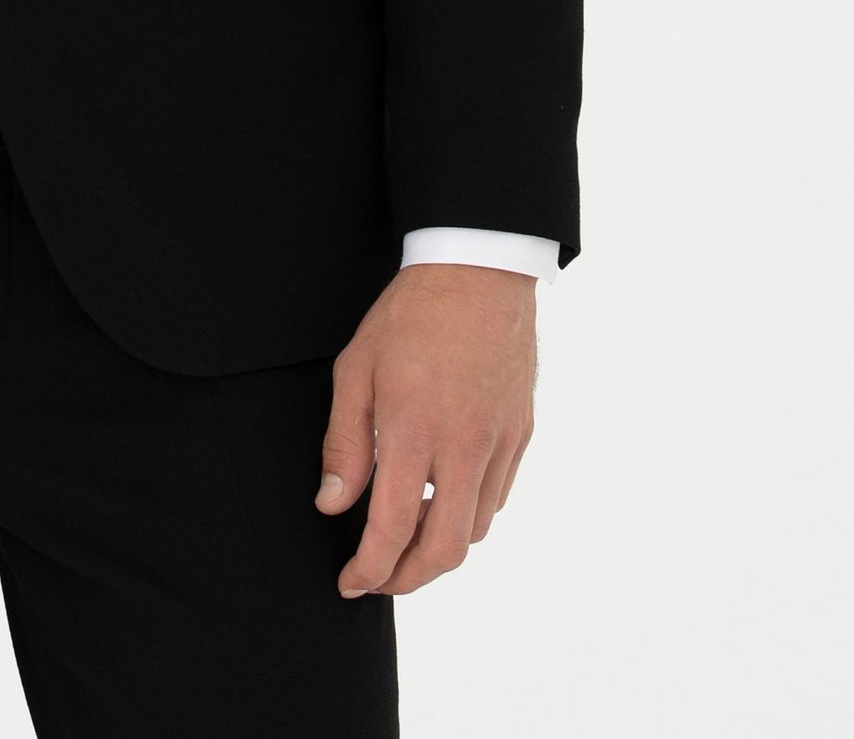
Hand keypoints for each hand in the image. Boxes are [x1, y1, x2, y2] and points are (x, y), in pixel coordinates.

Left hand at [316, 263, 536, 597]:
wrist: (478, 271)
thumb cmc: (409, 315)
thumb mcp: (356, 369)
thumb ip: (345, 444)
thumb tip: (332, 504)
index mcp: (415, 431)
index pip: (393, 529)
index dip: (370, 569)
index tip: (351, 582)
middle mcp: (463, 447)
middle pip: (443, 551)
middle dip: (407, 579)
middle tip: (378, 578)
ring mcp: (499, 443)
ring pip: (475, 531)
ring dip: (438, 550)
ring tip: (404, 539)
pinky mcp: (520, 434)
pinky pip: (496, 498)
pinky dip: (467, 516)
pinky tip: (441, 501)